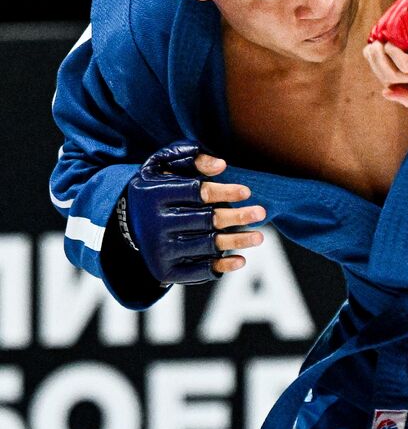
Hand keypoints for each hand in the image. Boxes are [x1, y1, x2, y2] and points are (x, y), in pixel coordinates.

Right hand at [122, 142, 265, 282]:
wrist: (125, 222)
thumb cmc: (157, 187)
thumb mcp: (163, 165)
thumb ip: (189, 158)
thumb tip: (220, 165)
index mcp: (154, 195)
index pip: (195, 192)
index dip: (224, 192)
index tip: (247, 192)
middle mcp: (154, 225)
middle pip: (204, 220)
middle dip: (236, 217)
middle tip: (261, 213)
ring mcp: (159, 250)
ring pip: (206, 245)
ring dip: (237, 241)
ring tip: (259, 236)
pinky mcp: (165, 271)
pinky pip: (197, 271)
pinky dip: (220, 266)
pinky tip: (241, 260)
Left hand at [363, 30, 407, 107]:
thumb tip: (385, 92)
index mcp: (403, 55)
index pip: (376, 65)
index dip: (386, 76)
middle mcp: (402, 42)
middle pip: (372, 58)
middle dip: (390, 76)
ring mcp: (407, 34)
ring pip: (378, 53)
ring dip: (398, 72)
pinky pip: (393, 49)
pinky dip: (406, 63)